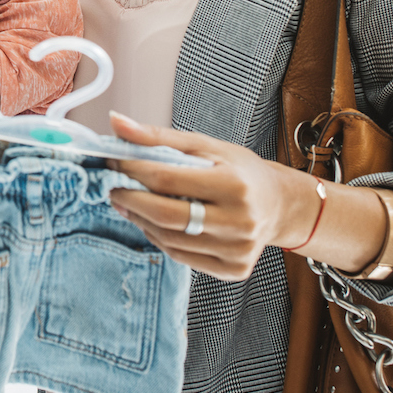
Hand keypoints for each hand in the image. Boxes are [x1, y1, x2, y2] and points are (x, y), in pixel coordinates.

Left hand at [107, 112, 310, 281]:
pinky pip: (181, 257)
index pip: (167, 179)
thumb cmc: (240, 171)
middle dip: (130, 199)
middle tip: (114, 187)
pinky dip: (159, 239)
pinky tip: (153, 223)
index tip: (113, 162)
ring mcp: (238, 249)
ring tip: (131, 203)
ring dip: (141, 220)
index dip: (132, 170)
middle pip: (165, 215)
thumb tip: (116, 123)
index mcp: (235, 183)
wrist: (279, 205)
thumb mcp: (206, 146)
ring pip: (169, 240)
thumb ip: (158, 137)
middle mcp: (240, 220)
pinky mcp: (233, 269)